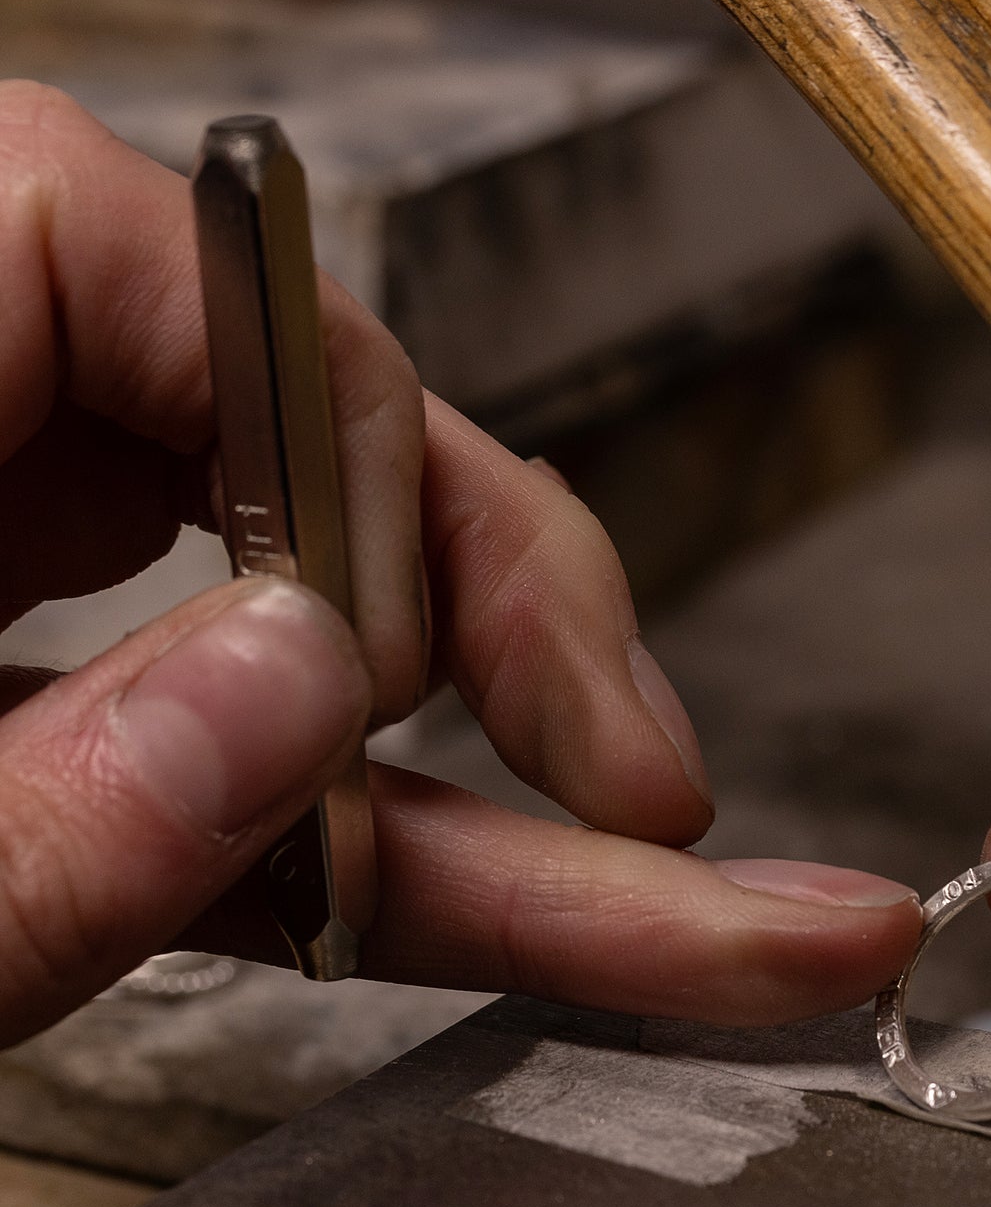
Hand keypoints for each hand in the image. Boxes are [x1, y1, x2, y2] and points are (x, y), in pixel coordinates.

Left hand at [0, 81, 919, 1044]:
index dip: (368, 439)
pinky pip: (274, 774)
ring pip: (339, 645)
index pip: (212, 271)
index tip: (418, 655)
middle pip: (333, 440)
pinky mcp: (79, 729)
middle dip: (516, 615)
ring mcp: (38, 583)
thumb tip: (312, 681)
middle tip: (647, 779)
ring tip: (707, 903)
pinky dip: (410, 868)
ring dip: (517, 799)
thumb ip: (61, 805)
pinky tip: (588, 935)